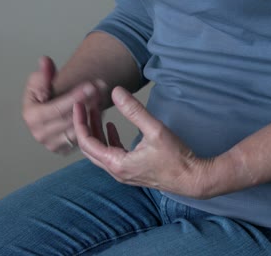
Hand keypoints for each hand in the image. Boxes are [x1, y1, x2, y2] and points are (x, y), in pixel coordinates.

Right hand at [22, 56, 107, 154]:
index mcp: (32, 117)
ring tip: (103, 94)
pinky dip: (94, 121)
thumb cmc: (43, 95)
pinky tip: (101, 106)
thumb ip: (44, 73)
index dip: (75, 97)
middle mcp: (41, 135)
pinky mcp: (66, 149)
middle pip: (70, 119)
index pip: (57, 109)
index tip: (90, 86)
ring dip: (94, 111)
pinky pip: (84, 136)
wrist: (47, 112)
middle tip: (102, 87)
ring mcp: (54, 144)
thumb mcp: (40, 81)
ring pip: (80, 128)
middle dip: (88, 102)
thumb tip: (45, 61)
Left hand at [73, 86, 211, 198]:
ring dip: (97, 131)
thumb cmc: (176, 158)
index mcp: (117, 164)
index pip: (87, 142)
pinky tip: (112, 127)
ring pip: (100, 151)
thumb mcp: (155, 130)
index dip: (80, 122)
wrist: (191, 178)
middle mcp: (116, 171)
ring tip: (97, 111)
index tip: (79, 104)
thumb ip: (134, 111)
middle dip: (85, 125)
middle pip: (89, 147)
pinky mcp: (131, 170)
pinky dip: (108, 139)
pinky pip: (111, 154)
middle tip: (85, 105)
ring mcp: (123, 173)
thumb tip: (116, 92)